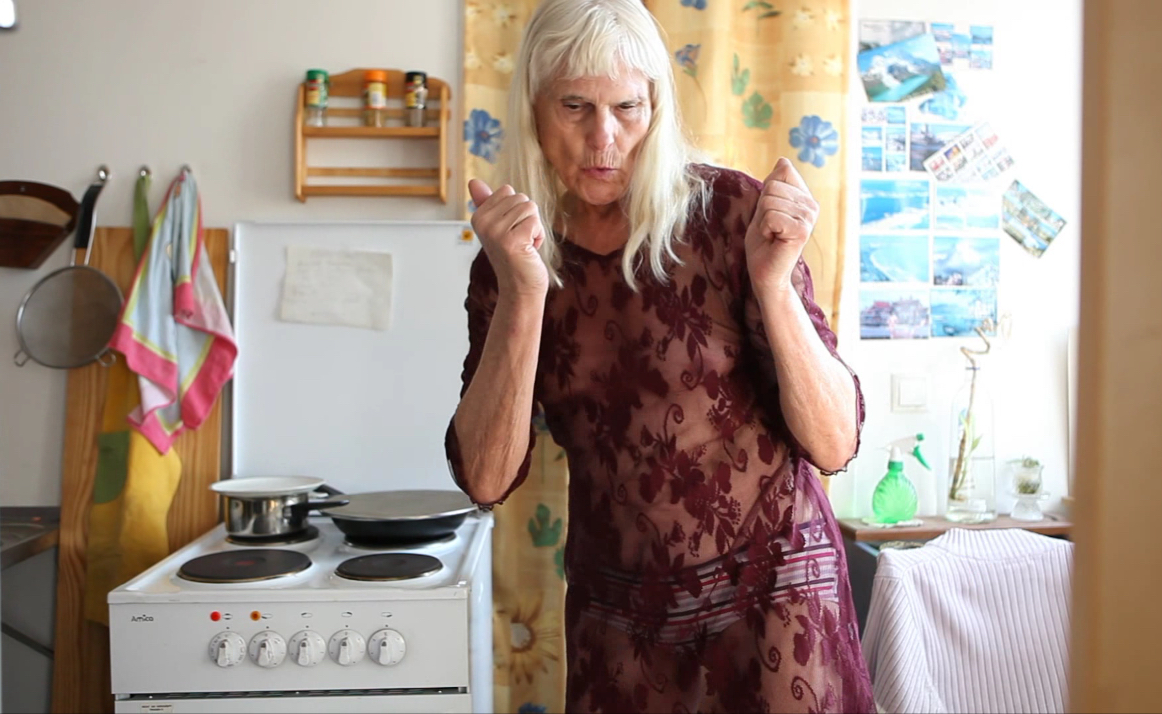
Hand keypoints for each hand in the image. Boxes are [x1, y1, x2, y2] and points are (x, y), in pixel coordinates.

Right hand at [468, 178, 548, 298]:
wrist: (520, 288)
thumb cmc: (513, 257)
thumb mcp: (499, 226)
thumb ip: (487, 203)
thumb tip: (474, 181)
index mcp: (478, 216)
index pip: (507, 191)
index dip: (516, 210)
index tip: (510, 230)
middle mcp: (483, 223)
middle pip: (520, 197)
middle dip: (527, 218)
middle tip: (519, 239)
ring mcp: (496, 232)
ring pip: (529, 207)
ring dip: (534, 227)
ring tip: (524, 245)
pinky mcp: (512, 240)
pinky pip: (535, 222)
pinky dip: (538, 236)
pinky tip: (529, 251)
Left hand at [744, 158, 819, 292]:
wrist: (764, 272)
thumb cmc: (764, 241)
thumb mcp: (765, 206)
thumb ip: (774, 184)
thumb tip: (783, 160)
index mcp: (805, 197)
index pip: (782, 170)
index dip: (766, 193)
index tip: (770, 214)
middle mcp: (812, 205)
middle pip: (772, 186)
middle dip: (762, 209)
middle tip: (770, 228)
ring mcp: (809, 218)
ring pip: (769, 201)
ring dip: (762, 221)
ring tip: (772, 235)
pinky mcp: (802, 231)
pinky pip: (771, 216)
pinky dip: (765, 229)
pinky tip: (774, 241)